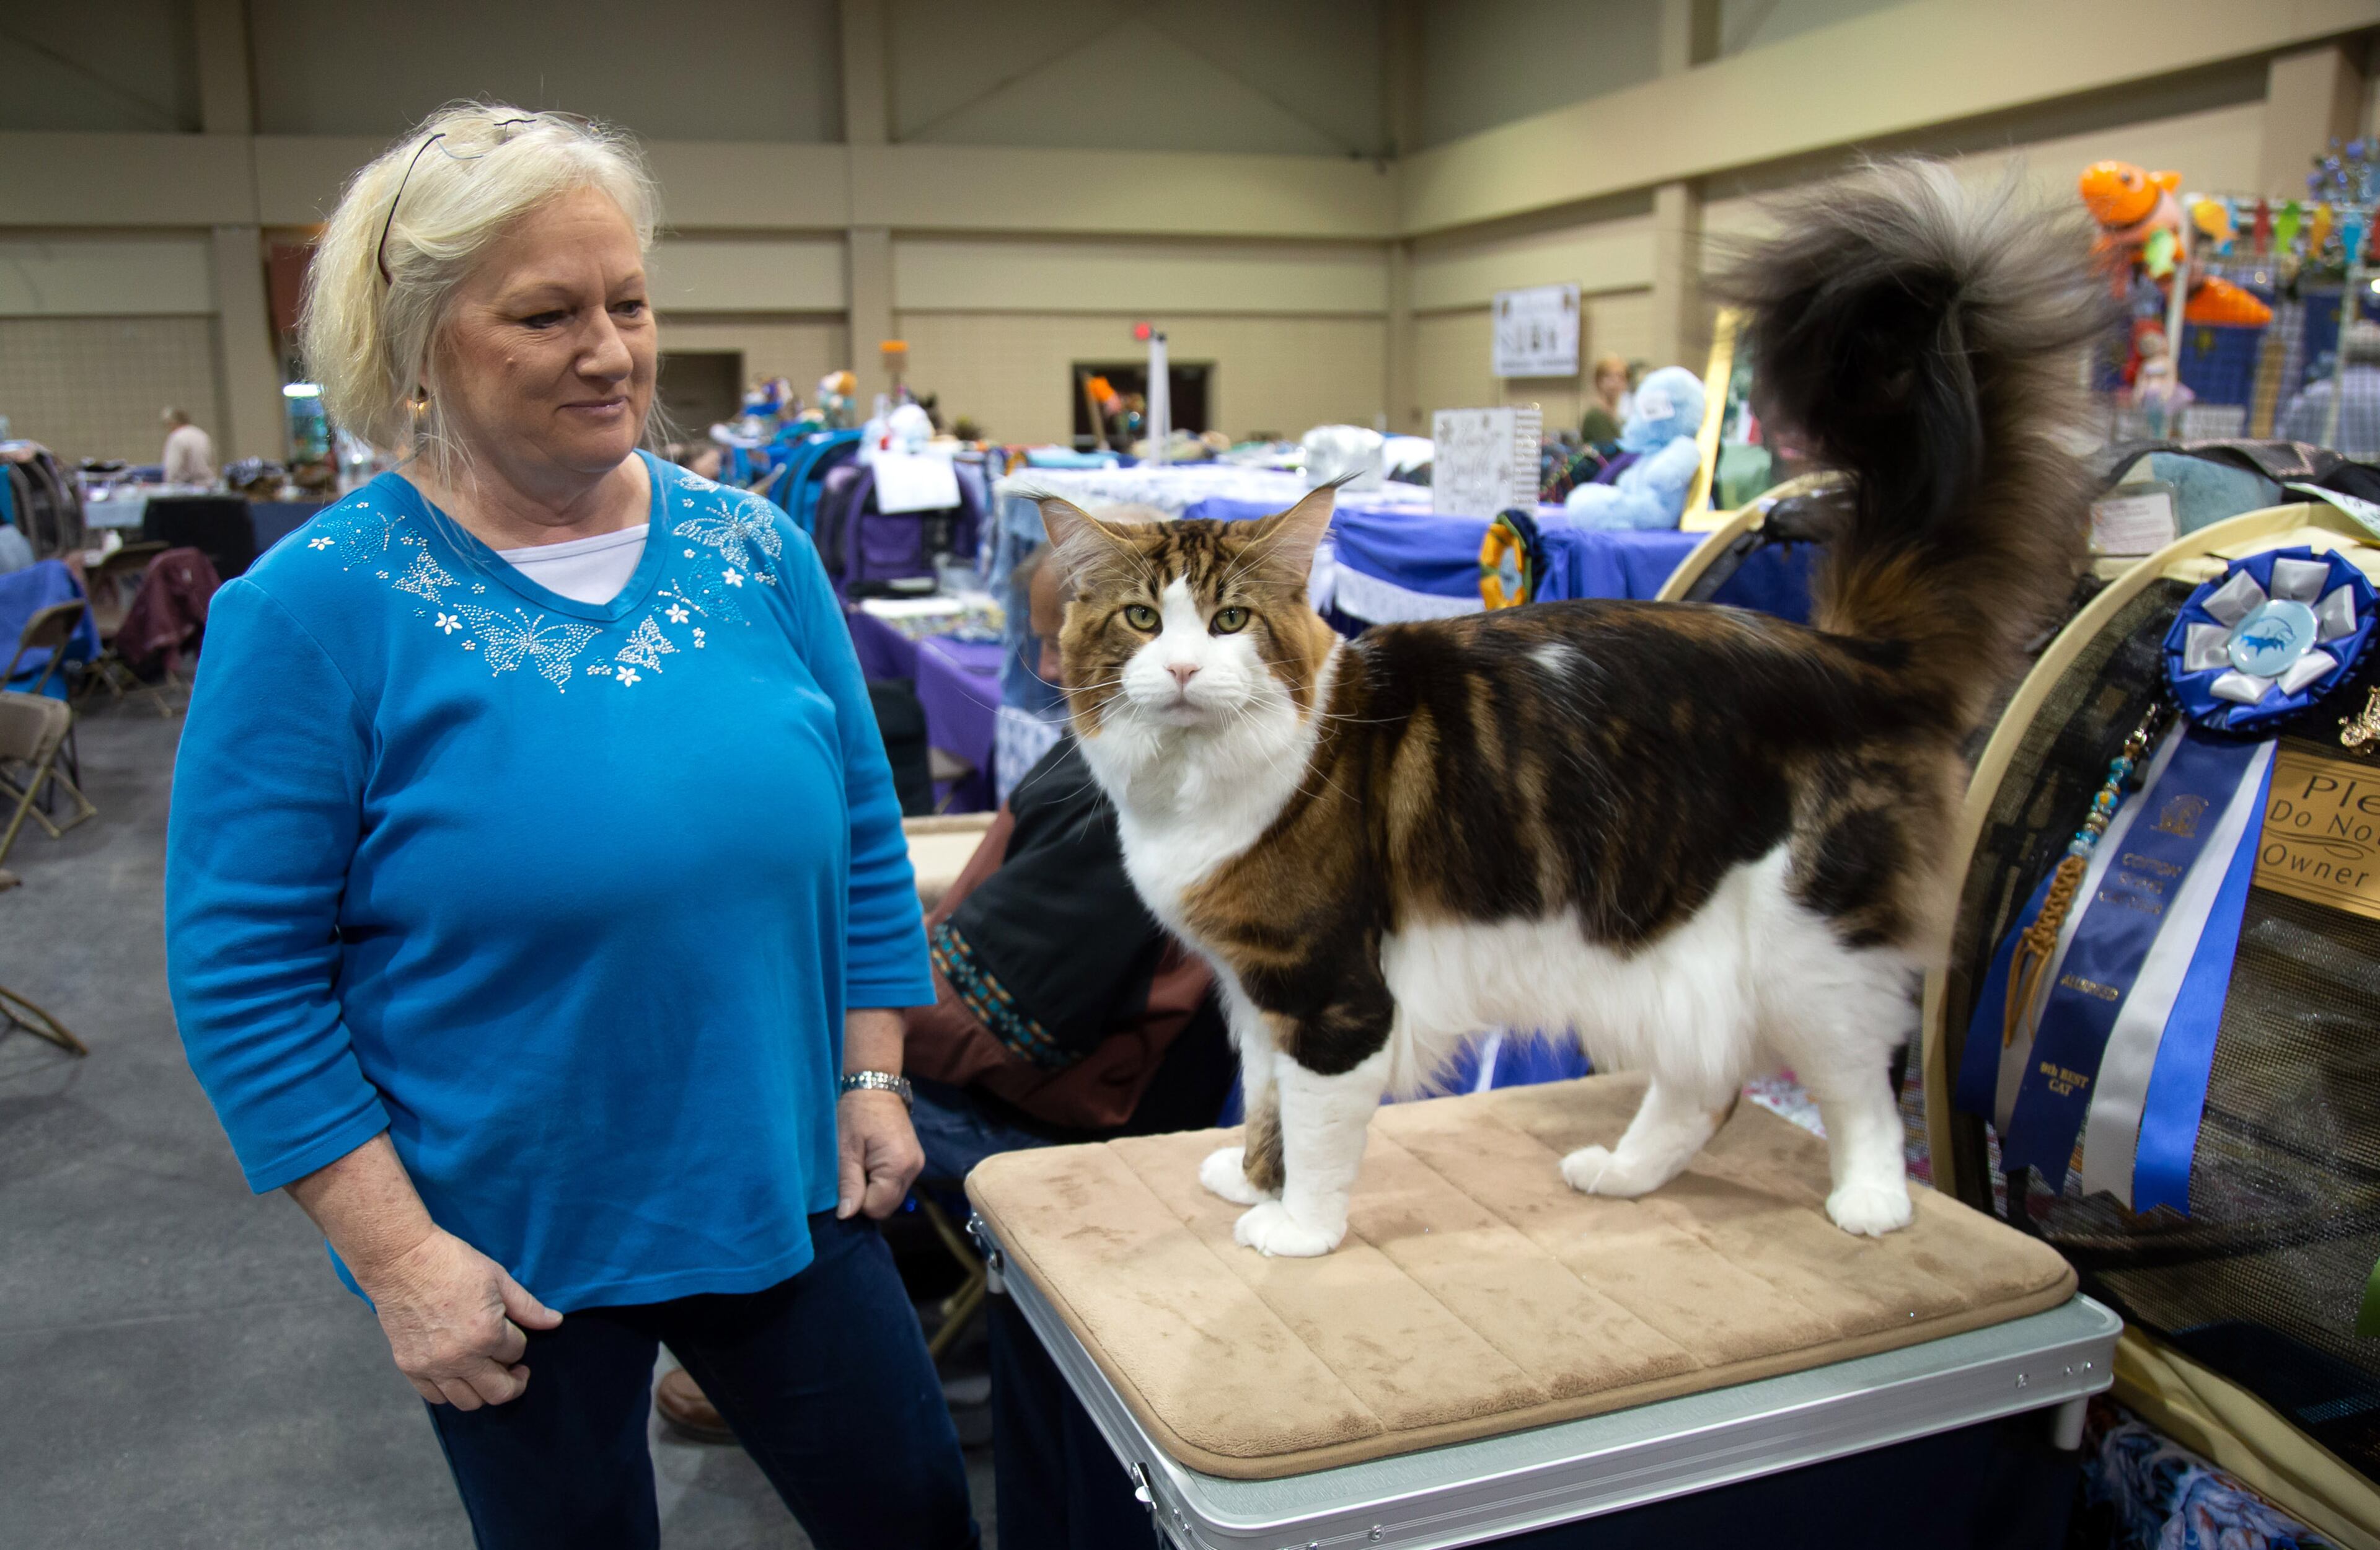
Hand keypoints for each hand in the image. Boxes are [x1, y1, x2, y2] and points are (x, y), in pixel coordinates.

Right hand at [360, 1227, 562, 1409]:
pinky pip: (436, 1398)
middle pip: (498, 1392)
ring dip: (484, 1391)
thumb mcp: (498, 1278)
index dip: (519, 1342)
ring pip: (468, 1403)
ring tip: (487, 1372)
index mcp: (486, 1334)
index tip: (512, 1331)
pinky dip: (451, 1391)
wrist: (401, 1261)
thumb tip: (555, 1322)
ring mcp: (432, 1366)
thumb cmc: (452, 1263)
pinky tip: (458, 1374)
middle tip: (516, 1371)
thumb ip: (528, 1307)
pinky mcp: (409, 1367)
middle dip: (514, 1383)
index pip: (516, 1352)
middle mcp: (460, 1358)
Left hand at [837, 1090, 923, 1219]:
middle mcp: (913, 1169)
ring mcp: (916, 1165)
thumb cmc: (856, 1113)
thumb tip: (845, 1216)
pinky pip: (896, 1185)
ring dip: (873, 1190)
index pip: (876, 1208)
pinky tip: (870, 1164)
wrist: (875, 1086)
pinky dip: (881, 1182)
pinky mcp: (914, 1161)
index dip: (856, 1202)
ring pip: (891, 1198)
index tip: (844, 1182)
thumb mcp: (846, 1148)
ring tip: (860, 1165)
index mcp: (898, 1166)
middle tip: (851, 1172)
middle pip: (887, 1206)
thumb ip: (848, 1183)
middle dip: (865, 1198)